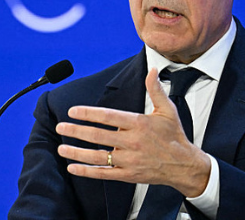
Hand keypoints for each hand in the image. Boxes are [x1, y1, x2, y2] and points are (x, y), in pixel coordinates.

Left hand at [55, 68, 210, 197]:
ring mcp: (130, 160)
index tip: (73, 111)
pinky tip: (73, 167)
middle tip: (60, 127)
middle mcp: (132, 142)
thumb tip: (152, 70)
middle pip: (98, 136)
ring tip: (61, 147)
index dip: (88, 114)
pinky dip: (87, 171)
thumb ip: (155, 90)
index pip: (108, 117)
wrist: (184, 165)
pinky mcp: (129, 175)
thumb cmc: (174, 136)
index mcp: (139, 124)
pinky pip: (104, 174)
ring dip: (77, 152)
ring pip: (98, 157)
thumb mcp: (167, 110)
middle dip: (76, 131)